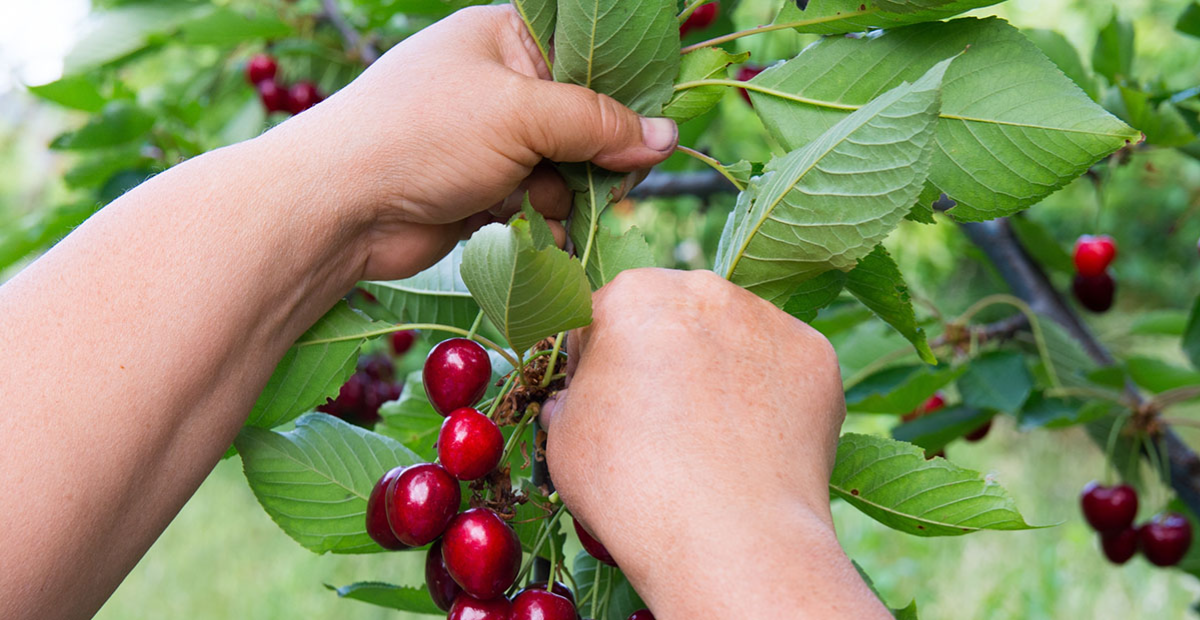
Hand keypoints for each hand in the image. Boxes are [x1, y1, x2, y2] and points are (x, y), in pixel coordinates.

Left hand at [274, 5, 677, 279]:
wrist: (339, 207)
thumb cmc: (423, 134)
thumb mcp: (521, 114)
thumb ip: (597, 123)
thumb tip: (666, 137)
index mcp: (504, 38)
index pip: (587, 54)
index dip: (625, 90)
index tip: (656, 128)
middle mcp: (497, 84)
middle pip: (581, 118)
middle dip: (598, 155)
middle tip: (616, 182)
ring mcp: (486, 140)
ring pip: (563, 168)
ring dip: (565, 195)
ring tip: (544, 206)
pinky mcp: (478, 190)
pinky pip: (534, 205)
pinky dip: (540, 222)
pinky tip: (536, 233)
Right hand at [541, 269, 886, 617]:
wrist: (731, 541)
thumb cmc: (632, 489)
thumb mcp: (562, 441)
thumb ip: (567, 401)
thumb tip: (575, 401)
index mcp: (632, 294)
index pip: (602, 318)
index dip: (595, 365)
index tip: (603, 406)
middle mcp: (704, 289)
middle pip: (672, 318)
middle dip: (662, 358)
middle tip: (660, 425)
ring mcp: (768, 319)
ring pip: (732, 338)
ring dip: (718, 371)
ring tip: (713, 441)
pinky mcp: (816, 355)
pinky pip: (781, 368)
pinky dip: (769, 398)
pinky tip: (754, 445)